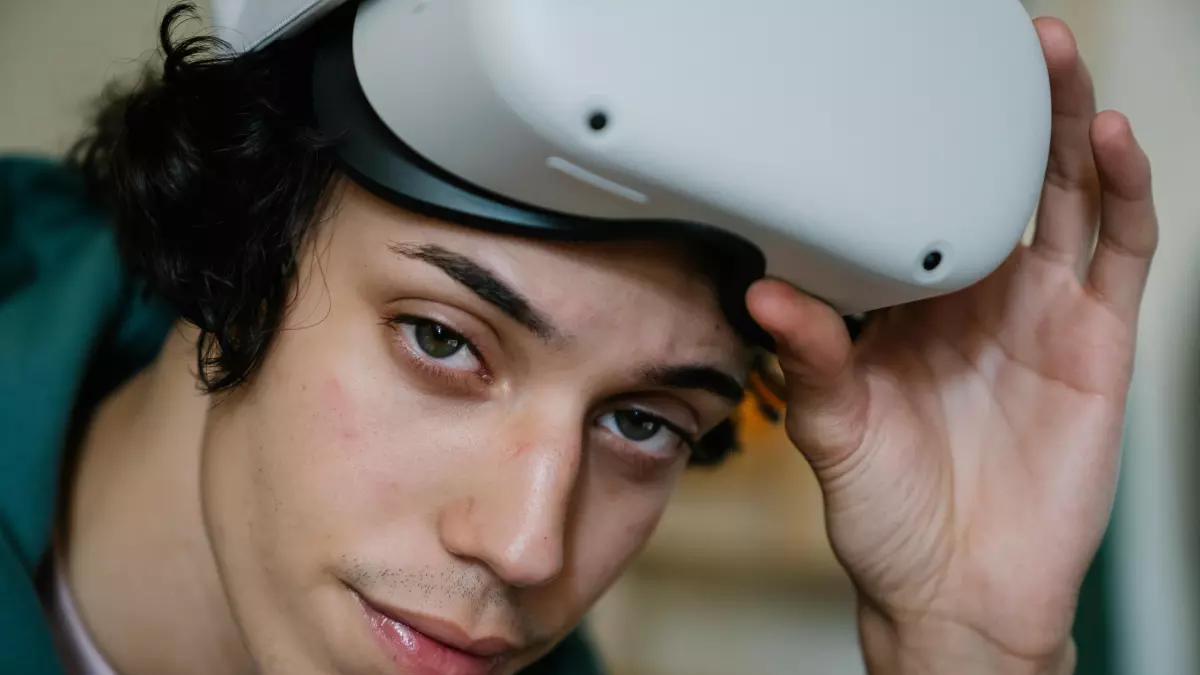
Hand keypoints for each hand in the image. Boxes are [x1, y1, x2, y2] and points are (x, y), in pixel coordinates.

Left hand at [746, 17, 1156, 674]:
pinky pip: (1120, 252)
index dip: (920, 144)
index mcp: (910, 307)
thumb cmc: (889, 515)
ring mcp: (1043, 313)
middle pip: (1000, 180)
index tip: (900, 83)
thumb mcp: (833, 431)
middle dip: (1003, 109)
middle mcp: (979, 299)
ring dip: (1064, 126)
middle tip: (1000, 41)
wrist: (956, 589)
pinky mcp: (1097, 341)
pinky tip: (1108, 141)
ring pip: (1064, 197)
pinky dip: (1120, 193)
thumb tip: (764, 293)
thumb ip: (809, 359)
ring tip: (1053, 59)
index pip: (919, 204)